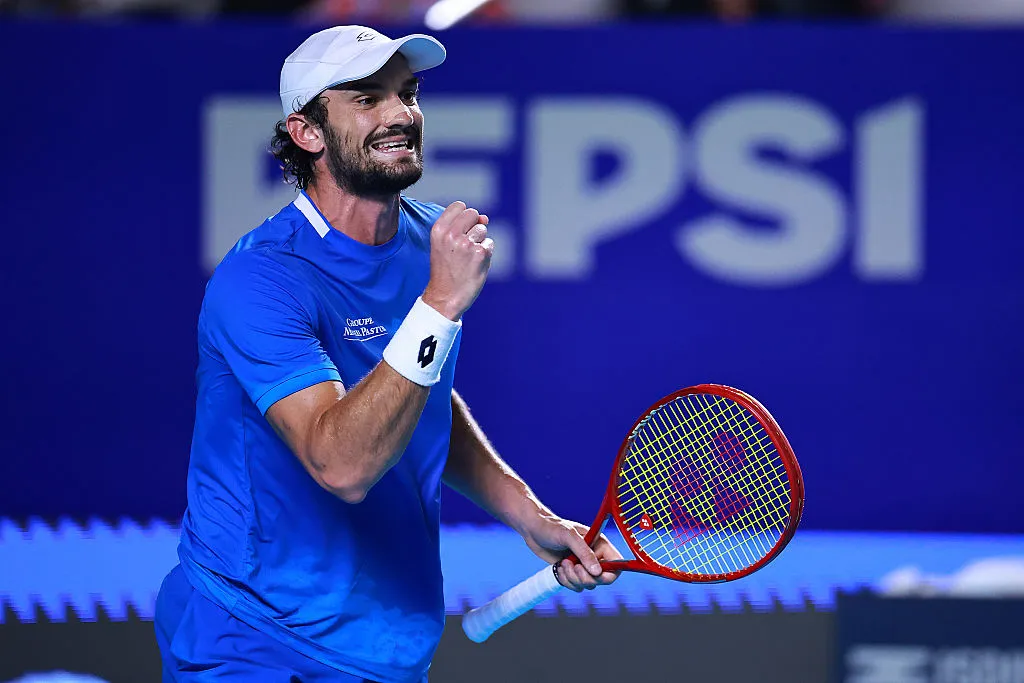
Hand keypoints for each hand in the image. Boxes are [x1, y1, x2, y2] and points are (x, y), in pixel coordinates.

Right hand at [422, 201, 493, 320]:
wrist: (445, 297)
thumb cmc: (446, 270)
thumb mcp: (444, 245)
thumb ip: (462, 226)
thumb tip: (485, 218)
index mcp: (438, 230)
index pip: (459, 206)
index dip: (464, 217)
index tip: (460, 230)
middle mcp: (451, 234)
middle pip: (473, 214)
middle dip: (473, 226)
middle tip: (464, 246)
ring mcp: (467, 244)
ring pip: (483, 229)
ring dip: (479, 241)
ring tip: (467, 258)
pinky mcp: (481, 254)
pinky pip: (489, 244)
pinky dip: (485, 254)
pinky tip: (474, 265)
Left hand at [520, 511, 622, 591]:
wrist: (533, 530)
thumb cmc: (551, 528)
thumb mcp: (569, 537)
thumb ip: (584, 553)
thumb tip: (597, 572)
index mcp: (600, 544)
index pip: (617, 565)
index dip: (609, 574)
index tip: (595, 574)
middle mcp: (594, 556)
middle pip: (602, 579)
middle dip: (586, 577)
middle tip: (574, 567)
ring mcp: (582, 566)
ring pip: (587, 585)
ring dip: (574, 579)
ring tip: (563, 563)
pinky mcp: (571, 573)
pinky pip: (576, 586)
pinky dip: (566, 581)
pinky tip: (559, 568)